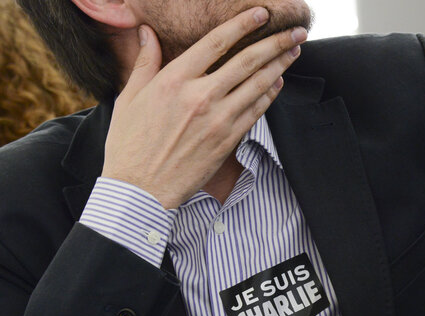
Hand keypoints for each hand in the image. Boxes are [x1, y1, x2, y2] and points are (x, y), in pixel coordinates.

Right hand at [102, 8, 306, 208]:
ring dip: (280, 65)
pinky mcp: (228, 140)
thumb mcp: (129, 97)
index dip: (242, 24)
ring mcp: (218, 119)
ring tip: (295, 50)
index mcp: (174, 80)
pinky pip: (256, 112)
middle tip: (295, 30)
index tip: (261, 13)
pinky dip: (270, 94)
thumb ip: (145, 62)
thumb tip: (148, 32)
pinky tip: (278, 82)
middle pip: (247, 61)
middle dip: (275, 42)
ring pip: (257, 85)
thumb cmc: (130, 144)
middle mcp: (200, 96)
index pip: (216, 42)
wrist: (141, 189)